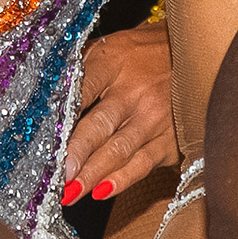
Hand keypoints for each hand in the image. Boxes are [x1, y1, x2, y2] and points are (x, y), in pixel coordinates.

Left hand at [60, 23, 176, 204]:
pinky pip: (142, 164)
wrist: (194, 53)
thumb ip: (81, 68)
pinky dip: (122, 180)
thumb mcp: (110, 46)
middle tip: (58, 175)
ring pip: (119, 150)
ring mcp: (155, 117)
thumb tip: (43, 95)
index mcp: (114, 62)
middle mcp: (135, 91)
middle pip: (99, 125)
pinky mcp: (171, 139)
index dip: (62, 115)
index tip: (42, 137)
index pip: (82, 90)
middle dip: (76, 153)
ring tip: (70, 192)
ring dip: (92, 174)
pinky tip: (102, 191)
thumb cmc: (141, 52)